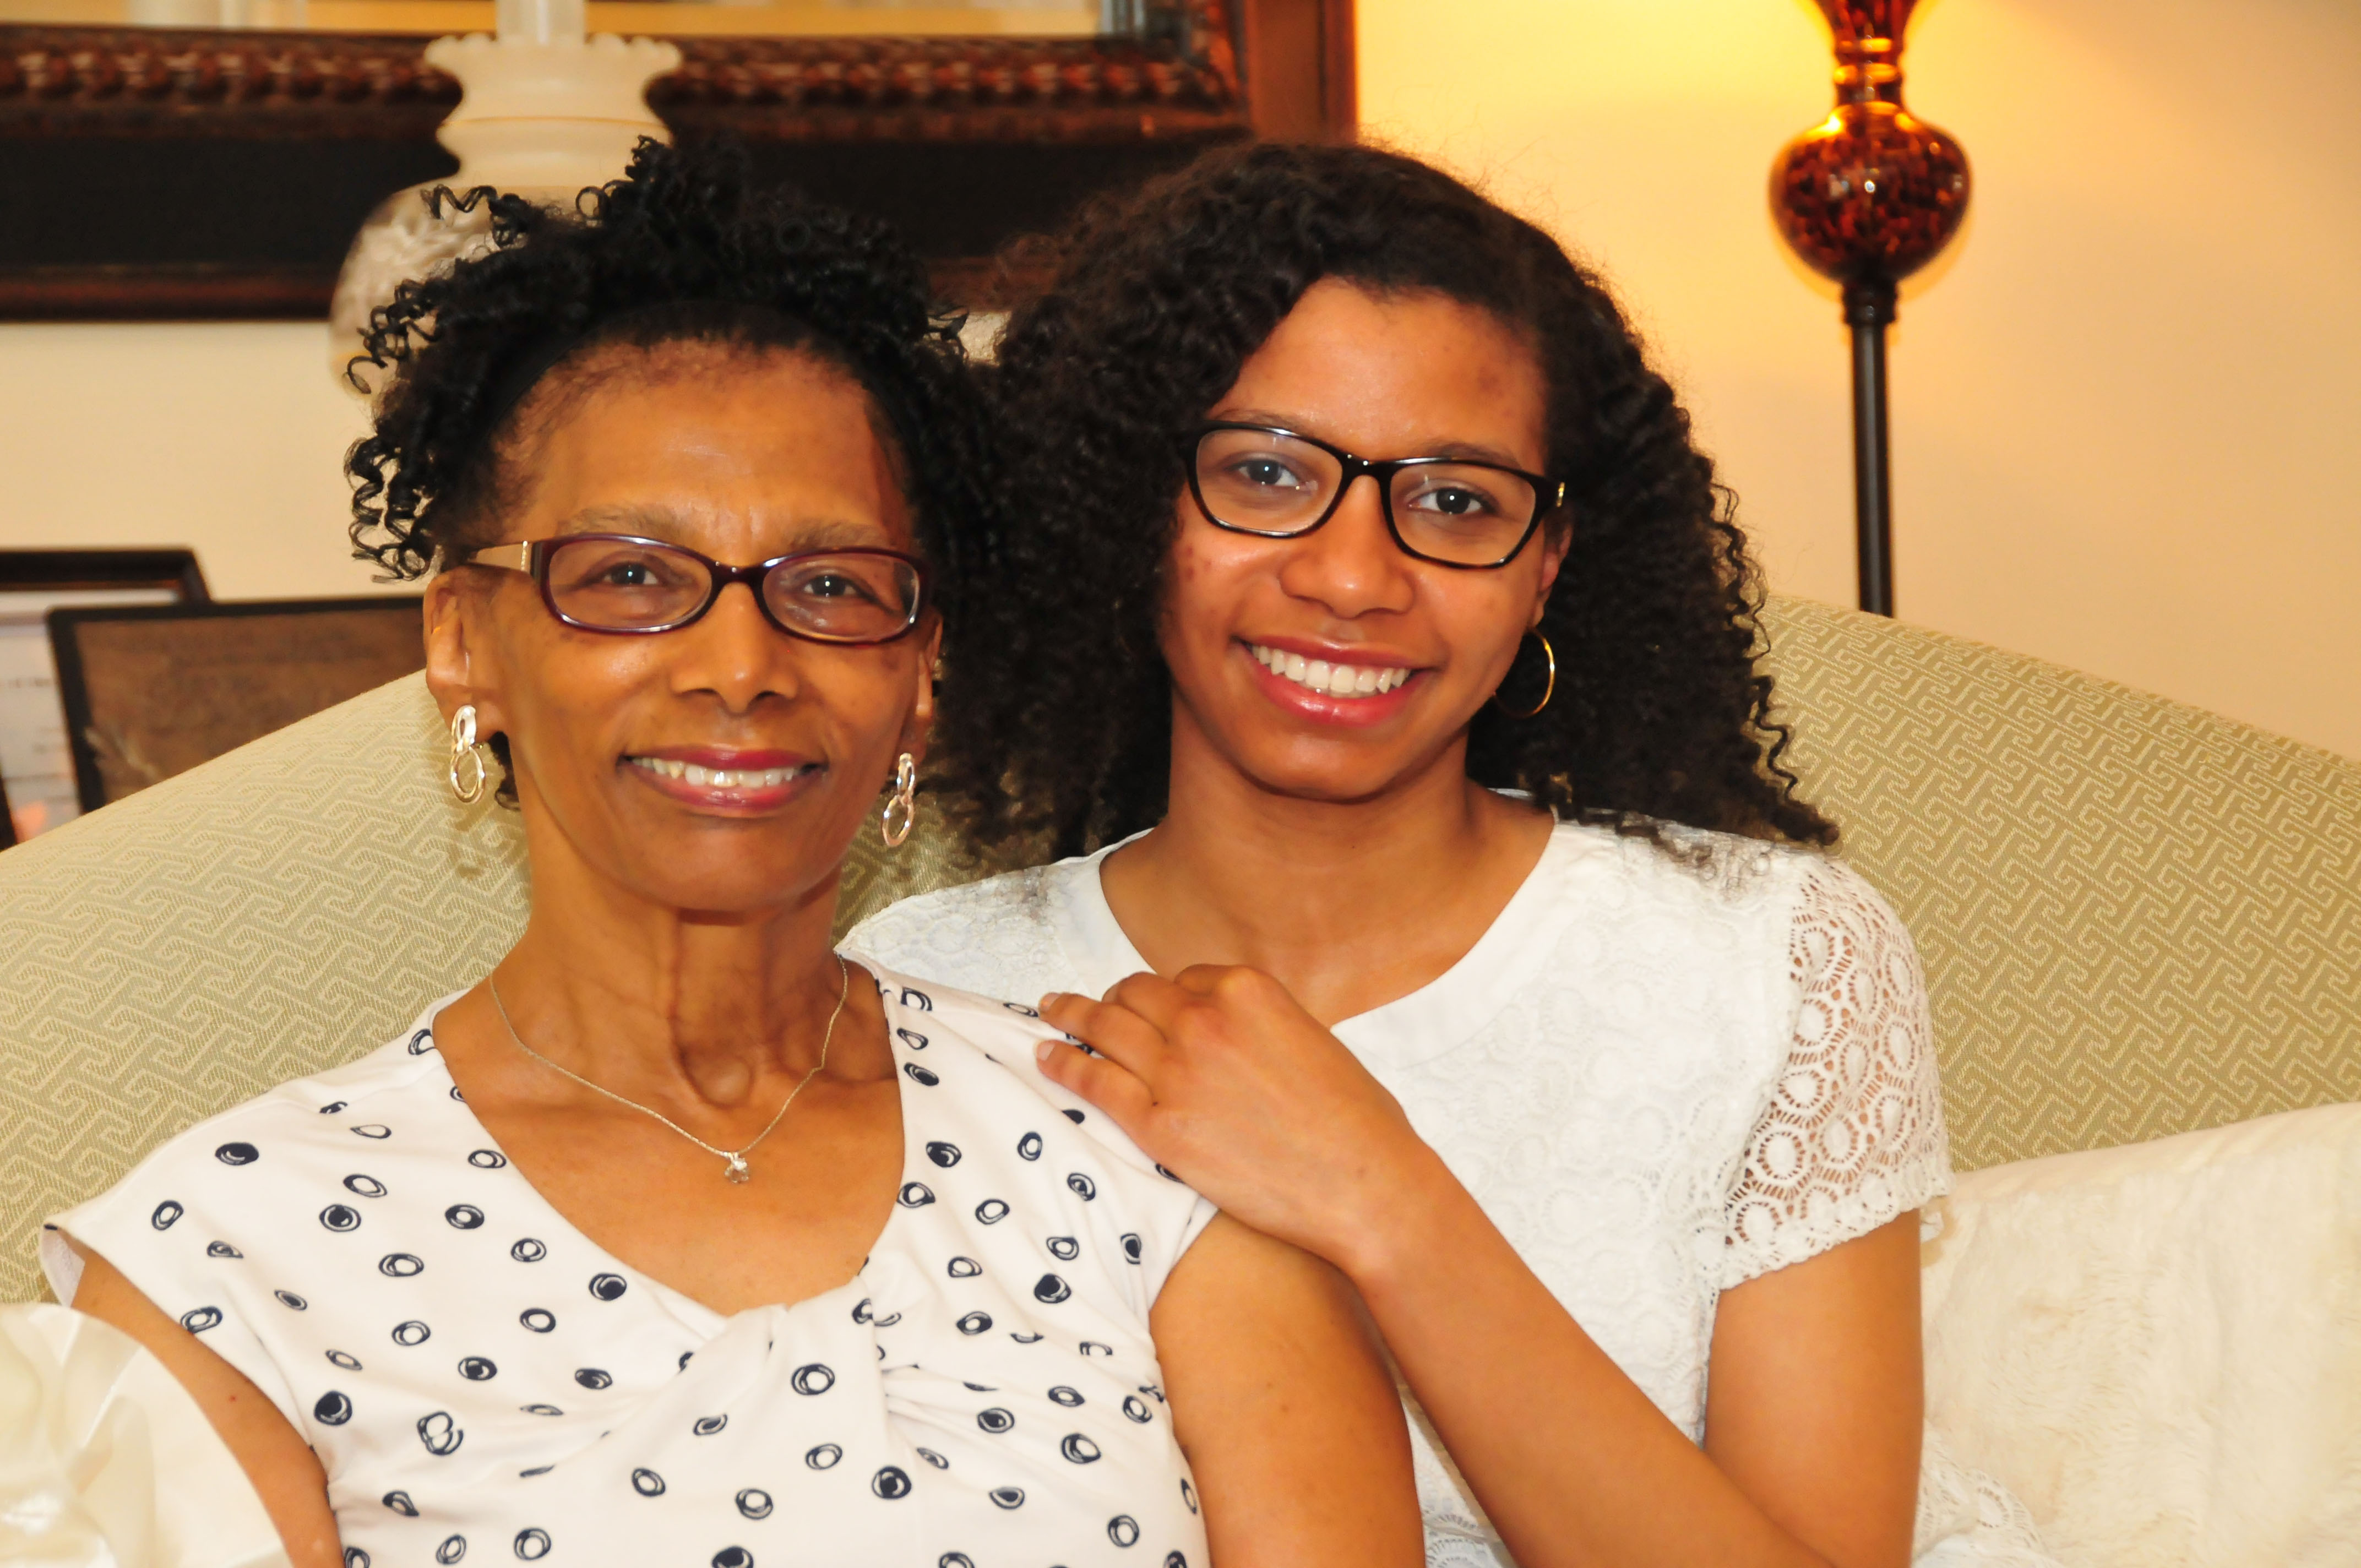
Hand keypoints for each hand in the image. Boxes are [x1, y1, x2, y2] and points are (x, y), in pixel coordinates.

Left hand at [1037, 967, 1444, 1276]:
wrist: (1366, 1185)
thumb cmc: (1356, 1121)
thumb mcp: (1314, 1040)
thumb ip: (1263, 1025)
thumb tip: (1234, 1032)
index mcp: (1248, 989)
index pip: (1184, 979)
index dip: (1167, 996)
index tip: (1155, 1009)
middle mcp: (1206, 1018)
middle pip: (1136, 995)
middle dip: (1113, 999)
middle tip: (1091, 1005)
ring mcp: (1178, 1071)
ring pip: (1105, 1028)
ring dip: (1071, 1015)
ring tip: (1051, 1011)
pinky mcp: (1160, 1126)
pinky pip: (1096, 1084)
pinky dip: (1063, 1065)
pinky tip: (1045, 1057)